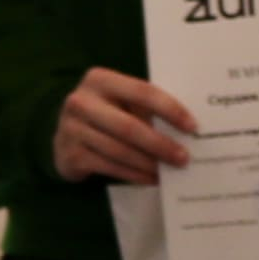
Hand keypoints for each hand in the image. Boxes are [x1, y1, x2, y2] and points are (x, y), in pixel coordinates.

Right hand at [53, 68, 197, 185]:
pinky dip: (134, 175)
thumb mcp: (121, 101)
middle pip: (128, 126)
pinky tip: (151, 178)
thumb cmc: (107, 113)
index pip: (141, 92)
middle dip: (160, 144)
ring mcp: (71, 128)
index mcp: (99, 80)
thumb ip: (146, 108)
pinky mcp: (70, 153)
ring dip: (149, 164)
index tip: (192, 127)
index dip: (170, 109)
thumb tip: (187, 131)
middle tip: (184, 158)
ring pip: (119, 150)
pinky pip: (109, 167)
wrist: (66, 135)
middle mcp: (80, 101)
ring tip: (169, 171)